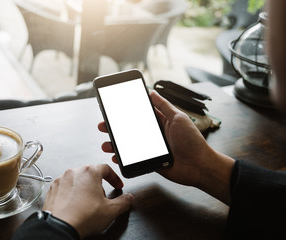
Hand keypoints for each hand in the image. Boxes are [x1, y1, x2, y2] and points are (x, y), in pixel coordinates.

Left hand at [42, 164, 133, 238]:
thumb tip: (128, 199)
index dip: (114, 178)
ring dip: (84, 189)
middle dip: (99, 185)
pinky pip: (65, 188)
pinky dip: (71, 194)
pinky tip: (75, 206)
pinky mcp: (52, 189)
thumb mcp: (110, 211)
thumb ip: (123, 202)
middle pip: (91, 173)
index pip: (106, 168)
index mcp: (90, 172)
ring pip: (77, 180)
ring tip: (87, 204)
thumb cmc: (82, 217)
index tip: (117, 185)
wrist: (60, 227)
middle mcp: (74, 172)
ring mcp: (61, 180)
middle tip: (102, 198)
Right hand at [98, 91, 233, 203]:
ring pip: (129, 144)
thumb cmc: (192, 141)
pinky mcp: (150, 161)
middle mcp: (154, 134)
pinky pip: (134, 159)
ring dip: (116, 143)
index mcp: (161, 121)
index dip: (127, 112)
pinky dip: (123, 158)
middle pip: (131, 129)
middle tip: (103, 125)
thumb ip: (164, 106)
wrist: (199, 166)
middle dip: (116, 128)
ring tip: (106, 143)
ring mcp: (151, 148)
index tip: (114, 109)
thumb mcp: (178, 118)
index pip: (140, 114)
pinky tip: (115, 157)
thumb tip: (152, 92)